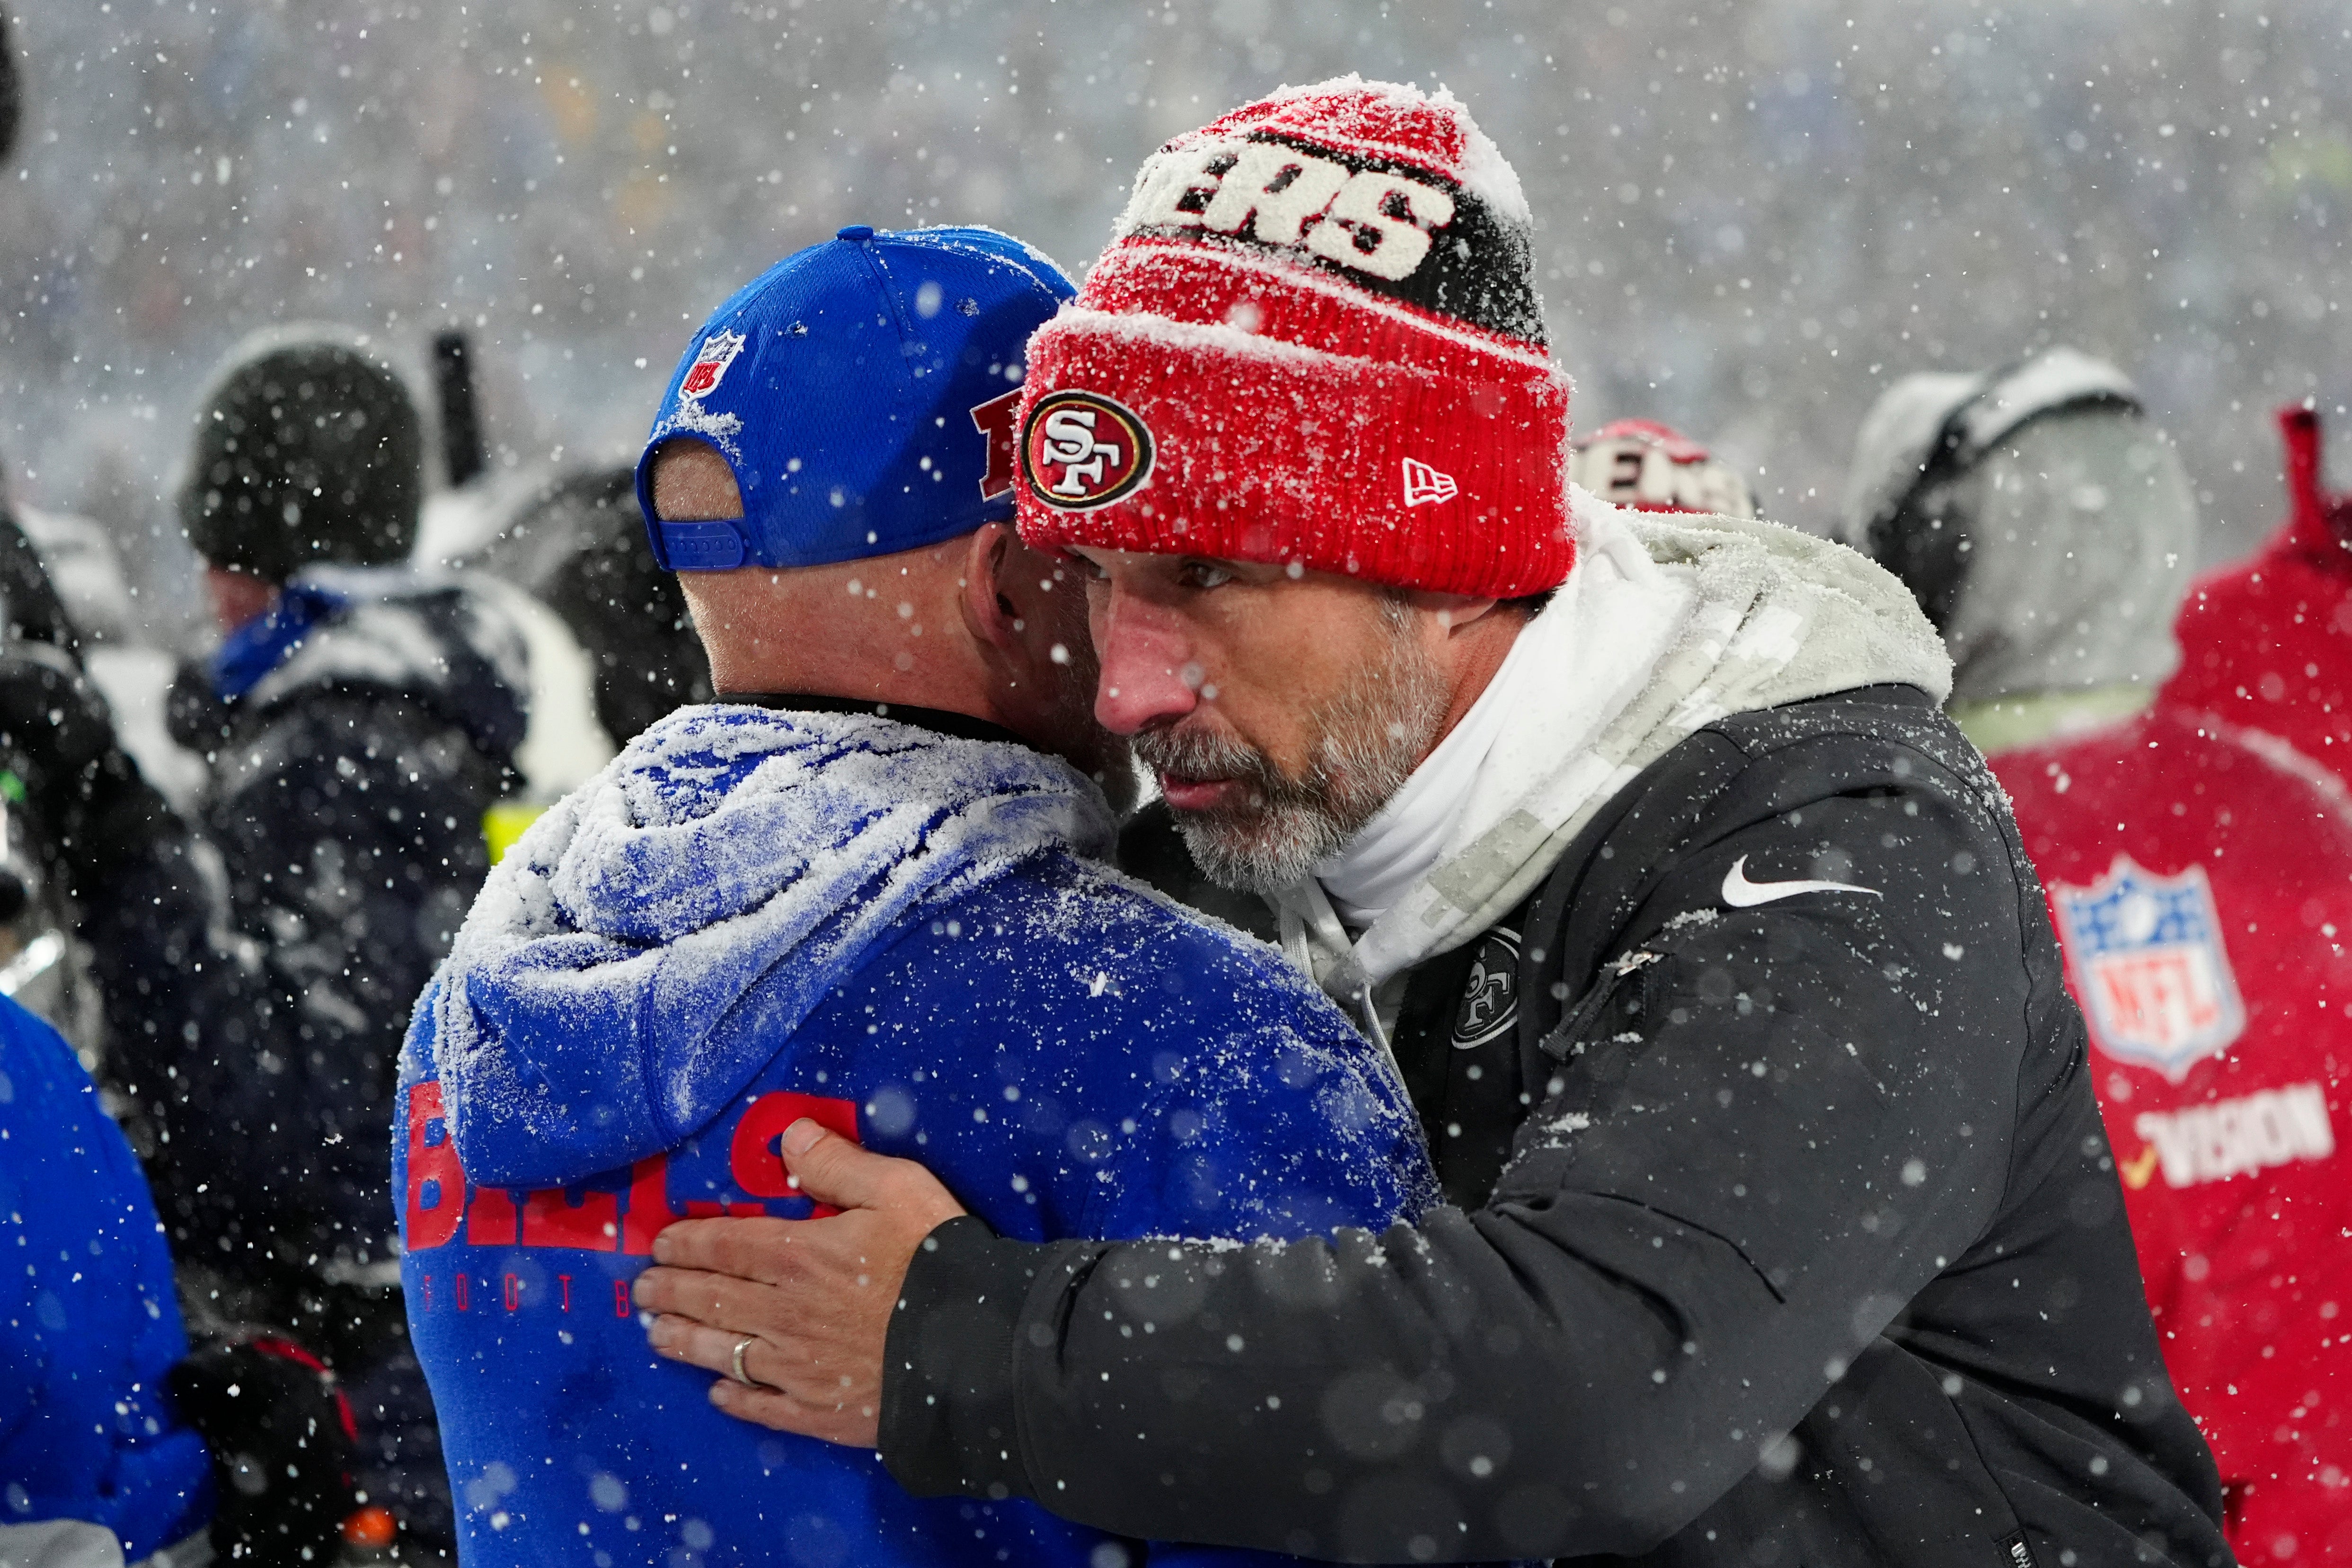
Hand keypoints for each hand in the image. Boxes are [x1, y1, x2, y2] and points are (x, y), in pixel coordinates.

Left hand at [635, 1118, 965, 1446]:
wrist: (976, 1350)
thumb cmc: (937, 1261)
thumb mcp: (897, 1189)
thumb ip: (838, 1163)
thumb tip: (791, 1135)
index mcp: (798, 1256)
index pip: (725, 1245)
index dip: (687, 1243)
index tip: (660, 1243)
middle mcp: (784, 1313)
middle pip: (712, 1299)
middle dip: (670, 1291)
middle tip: (643, 1289)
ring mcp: (797, 1367)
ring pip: (723, 1352)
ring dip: (684, 1341)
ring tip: (657, 1334)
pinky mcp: (819, 1411)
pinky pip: (763, 1405)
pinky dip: (735, 1398)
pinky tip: (719, 1393)